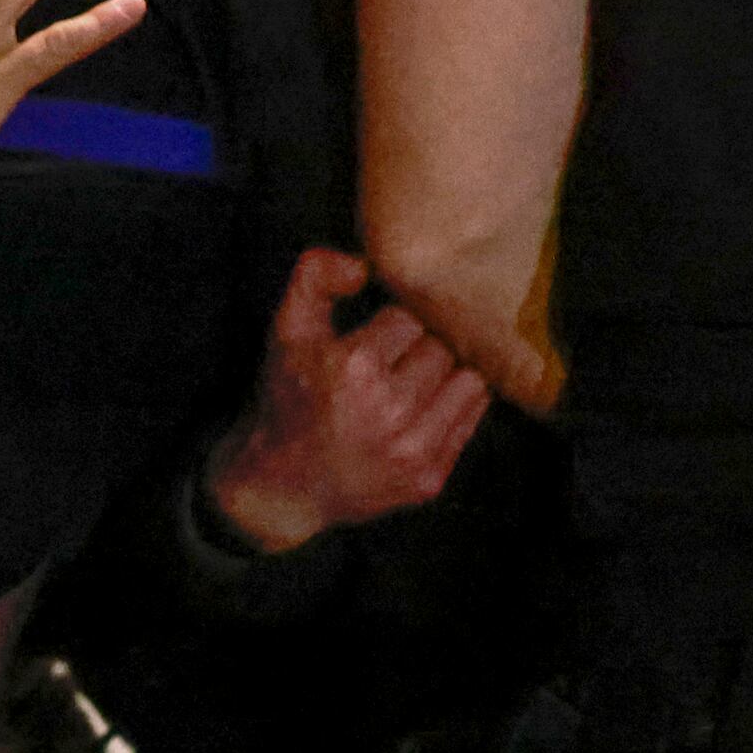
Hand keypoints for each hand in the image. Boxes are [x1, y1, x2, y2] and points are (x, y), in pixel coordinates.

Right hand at [205, 248, 491, 554]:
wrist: (282, 487)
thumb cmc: (287, 399)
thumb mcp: (286, 330)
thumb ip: (315, 276)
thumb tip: (365, 266)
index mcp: (354, 367)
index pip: (408, 319)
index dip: (388, 326)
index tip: (372, 341)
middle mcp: (389, 410)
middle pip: (441, 348)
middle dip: (418, 351)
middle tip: (393, 364)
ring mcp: (413, 449)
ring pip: (468, 382)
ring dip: (443, 379)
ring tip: (412, 386)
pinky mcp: (430, 478)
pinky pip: (471, 421)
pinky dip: (451, 410)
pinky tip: (420, 413)